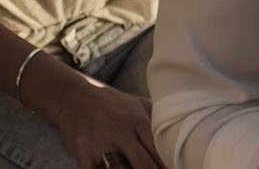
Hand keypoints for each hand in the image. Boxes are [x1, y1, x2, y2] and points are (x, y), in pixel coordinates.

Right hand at [26, 56, 162, 168]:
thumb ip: (158, 116)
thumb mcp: (136, 102)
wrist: (72, 96)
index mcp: (137, 120)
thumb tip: (186, 123)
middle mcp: (121, 131)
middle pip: (145, 166)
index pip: (160, 149)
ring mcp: (101, 143)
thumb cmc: (109, 103)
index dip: (171, 166)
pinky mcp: (83, 152)